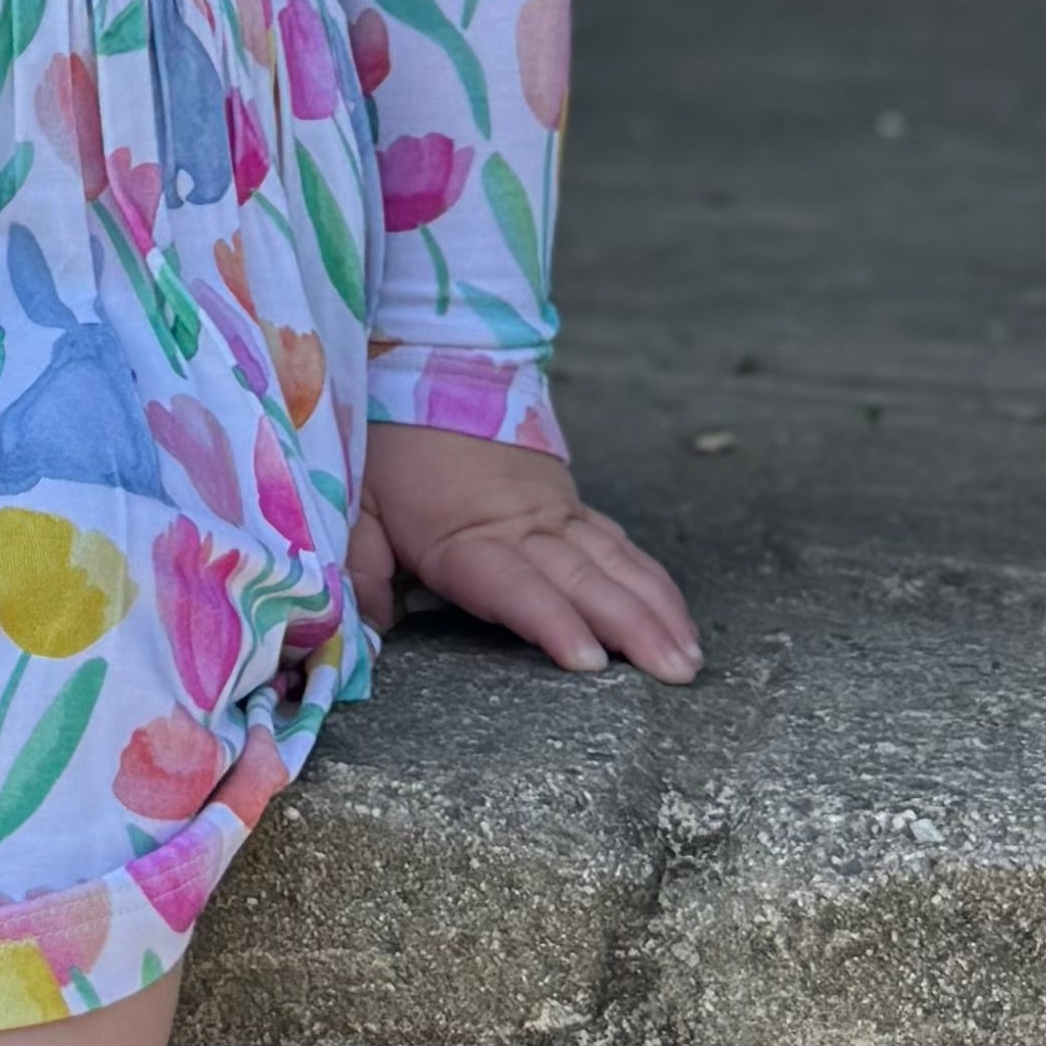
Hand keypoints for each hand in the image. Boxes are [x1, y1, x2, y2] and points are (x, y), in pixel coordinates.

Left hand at [351, 426, 701, 683]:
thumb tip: (365, 634)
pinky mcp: (570, 505)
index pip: (515, 585)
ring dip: (656, 610)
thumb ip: (359, 568)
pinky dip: (652, 581)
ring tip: (688, 658)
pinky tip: (677, 616)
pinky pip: (620, 546)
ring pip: (615, 564)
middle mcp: (523, 526)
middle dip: (633, 628)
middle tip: (674, 672)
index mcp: (466, 535)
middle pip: (585, 581)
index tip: (588, 660)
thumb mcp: (357, 505)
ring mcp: (555, 514)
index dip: (551, 620)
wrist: (430, 372)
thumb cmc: (389, 448)